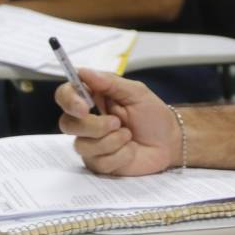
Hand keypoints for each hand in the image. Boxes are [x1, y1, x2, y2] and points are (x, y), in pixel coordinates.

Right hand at [56, 68, 179, 175]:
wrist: (170, 142)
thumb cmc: (153, 115)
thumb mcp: (137, 93)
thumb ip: (110, 83)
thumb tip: (84, 72)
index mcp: (94, 98)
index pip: (65, 95)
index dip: (69, 100)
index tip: (83, 107)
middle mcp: (87, 120)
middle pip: (67, 123)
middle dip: (93, 126)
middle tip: (117, 122)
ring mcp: (91, 143)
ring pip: (82, 145)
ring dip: (111, 141)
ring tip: (128, 135)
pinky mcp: (99, 163)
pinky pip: (98, 162)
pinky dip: (120, 155)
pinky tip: (130, 150)